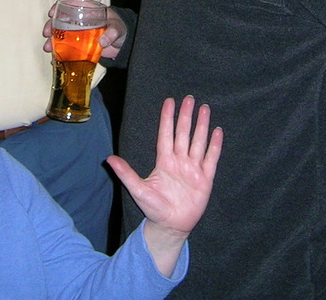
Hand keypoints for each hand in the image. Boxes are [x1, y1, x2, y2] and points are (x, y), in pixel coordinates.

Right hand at [40, 4, 127, 57]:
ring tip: (48, 48)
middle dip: (51, 25)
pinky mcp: (80, 45)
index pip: (71, 3)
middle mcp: (80, 20)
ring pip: (61, 34)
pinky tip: (54, 58)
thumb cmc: (120, 28)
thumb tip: (102, 41)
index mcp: (89, 10)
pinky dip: (60, 52)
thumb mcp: (118, 28)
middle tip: (46, 33)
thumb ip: (112, 32)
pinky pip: (67, 47)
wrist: (124, 43)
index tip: (51, 13)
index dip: (59, 6)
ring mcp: (79, 33)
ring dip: (52, 40)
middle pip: (61, 19)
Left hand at [107, 96, 222, 276]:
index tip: (170, 101)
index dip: (167, 118)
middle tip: (190, 98)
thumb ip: (126, 173)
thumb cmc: (154, 209)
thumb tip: (108, 159)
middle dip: (186, 116)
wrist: (170, 226)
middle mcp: (180, 161)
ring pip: (198, 142)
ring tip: (205, 109)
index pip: (166, 134)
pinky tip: (217, 132)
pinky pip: (211, 159)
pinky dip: (215, 146)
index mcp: (164, 161)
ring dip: (201, 126)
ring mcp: (193, 169)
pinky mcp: (205, 179)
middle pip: (184, 134)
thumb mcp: (138, 189)